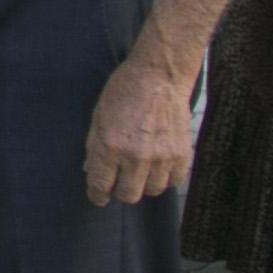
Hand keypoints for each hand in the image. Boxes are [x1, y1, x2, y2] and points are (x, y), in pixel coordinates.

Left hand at [82, 57, 196, 206]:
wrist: (159, 76)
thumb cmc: (124, 92)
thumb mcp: (98, 117)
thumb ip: (94, 148)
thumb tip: (91, 172)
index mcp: (110, 146)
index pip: (101, 187)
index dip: (98, 195)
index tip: (99, 195)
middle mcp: (136, 156)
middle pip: (129, 195)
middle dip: (120, 190)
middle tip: (120, 178)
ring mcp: (162, 156)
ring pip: (152, 191)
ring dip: (144, 183)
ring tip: (140, 167)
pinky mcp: (181, 153)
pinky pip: (173, 181)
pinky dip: (165, 177)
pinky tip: (158, 165)